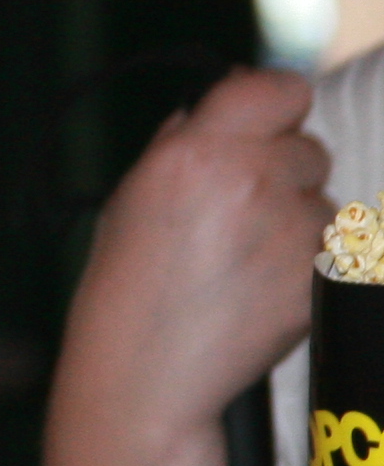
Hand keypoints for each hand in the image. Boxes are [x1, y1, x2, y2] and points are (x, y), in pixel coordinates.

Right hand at [40, 66, 326, 465]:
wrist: (143, 377)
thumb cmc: (128, 288)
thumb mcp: (134, 197)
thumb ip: (185, 144)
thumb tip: (231, 106)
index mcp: (192, 150)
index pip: (277, 87)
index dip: (274, 106)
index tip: (264, 127)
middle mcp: (246, 179)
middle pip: (306, 145)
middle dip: (282, 172)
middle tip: (236, 215)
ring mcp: (289, 229)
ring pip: (327, 199)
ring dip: (299, 222)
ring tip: (242, 262)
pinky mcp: (319, 275)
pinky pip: (337, 250)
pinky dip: (310, 267)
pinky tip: (261, 292)